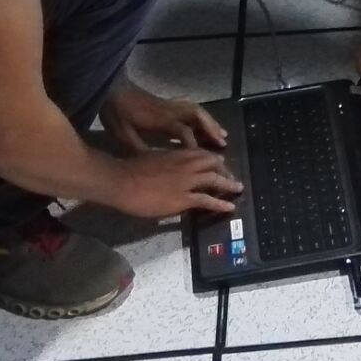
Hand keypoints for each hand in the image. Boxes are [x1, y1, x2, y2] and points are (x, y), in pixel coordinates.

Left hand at [100, 80, 227, 152]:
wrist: (111, 88)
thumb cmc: (116, 113)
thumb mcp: (122, 135)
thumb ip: (139, 149)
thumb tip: (153, 163)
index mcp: (159, 119)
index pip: (182, 130)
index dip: (191, 143)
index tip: (199, 158)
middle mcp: (169, 110)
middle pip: (197, 116)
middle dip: (211, 129)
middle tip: (223, 142)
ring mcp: (169, 104)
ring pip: (196, 110)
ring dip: (210, 121)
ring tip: (221, 133)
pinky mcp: (167, 102)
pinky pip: (190, 106)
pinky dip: (201, 114)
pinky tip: (205, 121)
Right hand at [111, 149, 243, 217]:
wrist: (122, 182)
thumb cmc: (130, 169)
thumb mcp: (152, 158)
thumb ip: (164, 162)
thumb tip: (168, 167)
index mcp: (178, 154)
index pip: (202, 153)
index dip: (212, 159)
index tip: (218, 164)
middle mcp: (186, 164)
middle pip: (213, 163)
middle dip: (224, 170)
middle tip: (231, 178)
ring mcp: (186, 181)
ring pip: (214, 179)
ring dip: (228, 184)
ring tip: (238, 189)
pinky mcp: (183, 198)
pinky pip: (207, 200)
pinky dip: (220, 203)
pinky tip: (229, 207)